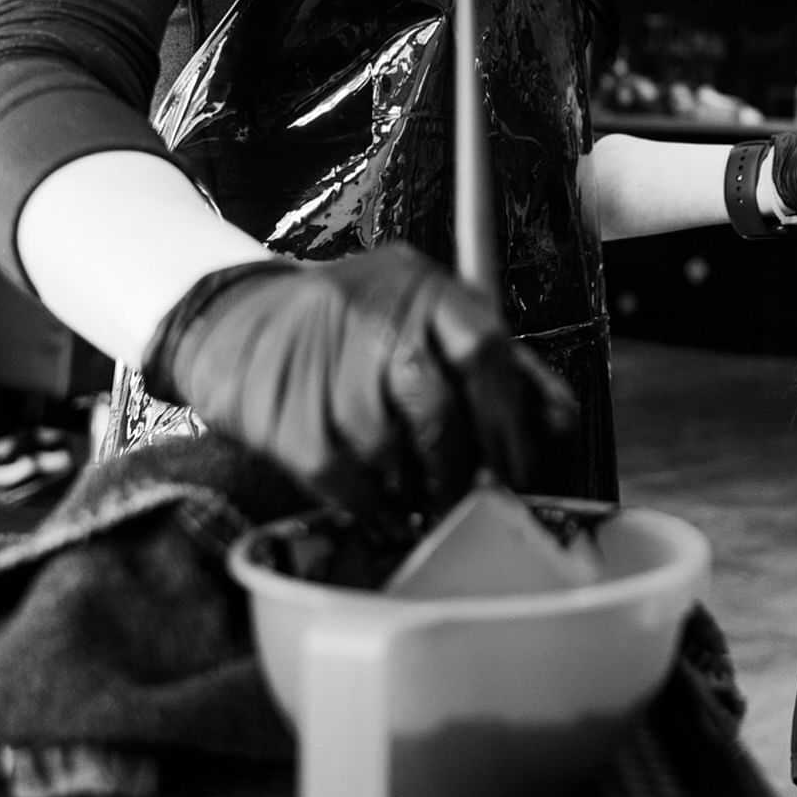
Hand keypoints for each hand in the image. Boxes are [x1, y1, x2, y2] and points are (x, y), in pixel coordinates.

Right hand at [141, 243, 576, 513]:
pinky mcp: (282, 408)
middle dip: (459, 465)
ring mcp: (324, 359)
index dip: (512, 417)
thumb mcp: (430, 315)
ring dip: (412, 487)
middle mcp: (377, 314)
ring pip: (388, 447)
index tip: (521, 469)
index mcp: (426, 288)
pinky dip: (369, 505)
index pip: (486, 347)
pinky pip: (341, 477)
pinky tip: (380, 508)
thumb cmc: (356, 323)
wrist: (236, 315)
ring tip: (417, 495)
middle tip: (466, 495)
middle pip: (437, 405)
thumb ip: (500, 364)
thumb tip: (561, 425)